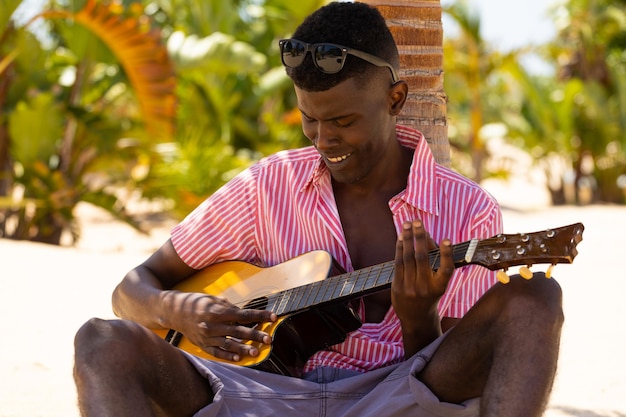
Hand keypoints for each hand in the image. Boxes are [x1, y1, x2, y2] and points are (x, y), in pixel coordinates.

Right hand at [165, 291, 276, 361]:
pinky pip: (216, 352)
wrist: (174, 312)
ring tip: (256, 351)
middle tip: (268, 339)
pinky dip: (227, 355)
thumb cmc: (196, 302)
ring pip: (228, 344)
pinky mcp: (202, 345)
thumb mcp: (213, 299)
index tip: (273, 317)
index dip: (259, 316)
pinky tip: (238, 357)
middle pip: (238, 331)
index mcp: (217, 311)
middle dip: (255, 335)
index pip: (243, 314)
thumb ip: (229, 306)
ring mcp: (207, 336)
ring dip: (244, 348)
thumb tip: (244, 314)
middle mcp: (213, 325)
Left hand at [392, 220, 453, 335]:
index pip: (446, 270)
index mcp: (440, 287)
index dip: (447, 255)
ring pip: (408, 258)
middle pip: (422, 259)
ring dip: (407, 239)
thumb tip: (425, 235)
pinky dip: (400, 249)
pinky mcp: (397, 287)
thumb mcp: (437, 281)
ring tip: (407, 224)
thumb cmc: (429, 293)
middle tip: (417, 221)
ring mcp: (410, 288)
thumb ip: (434, 259)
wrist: (416, 317)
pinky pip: (398, 263)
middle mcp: (425, 288)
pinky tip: (401, 237)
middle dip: (419, 238)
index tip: (447, 240)